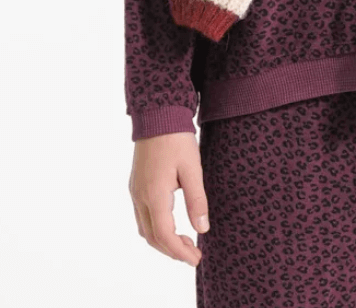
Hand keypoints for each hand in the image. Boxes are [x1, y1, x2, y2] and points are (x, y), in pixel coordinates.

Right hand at [129, 132, 209, 266]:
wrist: (157, 114)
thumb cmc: (177, 139)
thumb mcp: (193, 168)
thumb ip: (197, 200)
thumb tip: (202, 229)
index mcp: (154, 194)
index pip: (164, 235)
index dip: (180, 252)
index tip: (196, 259)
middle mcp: (140, 196)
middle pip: (152, 237)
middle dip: (172, 250)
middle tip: (193, 254)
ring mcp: (135, 191)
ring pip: (145, 228)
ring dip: (163, 241)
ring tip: (185, 242)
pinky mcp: (136, 184)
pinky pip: (142, 216)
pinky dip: (156, 228)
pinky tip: (172, 224)